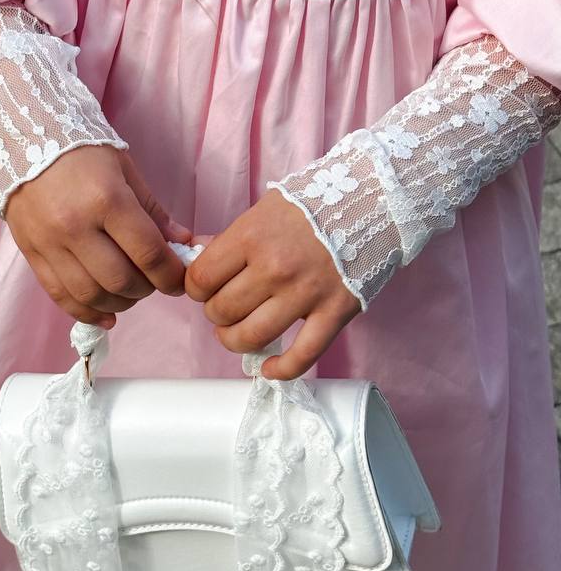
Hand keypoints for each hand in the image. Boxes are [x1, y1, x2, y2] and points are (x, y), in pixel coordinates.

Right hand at [4, 144, 192, 325]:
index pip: (148, 253)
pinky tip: (106, 315)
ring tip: (130, 293)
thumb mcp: (125, 171)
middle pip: (120, 281)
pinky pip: (60, 296)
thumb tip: (182, 244)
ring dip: (119, 304)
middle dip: (147, 289)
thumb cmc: (82, 151)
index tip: (180, 280)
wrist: (24, 136)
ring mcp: (49, 243)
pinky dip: (86, 313)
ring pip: (91, 294)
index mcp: (106, 200)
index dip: (171, 275)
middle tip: (154, 281)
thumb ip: (153, 212)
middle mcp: (75, 226)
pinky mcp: (31, 253)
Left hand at [184, 188, 361, 378]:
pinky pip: (302, 355)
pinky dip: (281, 369)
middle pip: (222, 311)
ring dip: (235, 341)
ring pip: (251, 337)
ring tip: (238, 334)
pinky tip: (269, 368)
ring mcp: (305, 293)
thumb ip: (232, 240)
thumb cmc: (314, 204)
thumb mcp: (264, 210)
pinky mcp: (335, 312)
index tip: (205, 289)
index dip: (196, 289)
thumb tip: (198, 262)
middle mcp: (274, 267)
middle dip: (216, 315)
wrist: (372, 200)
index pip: (201, 279)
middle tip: (225, 308)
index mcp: (252, 237)